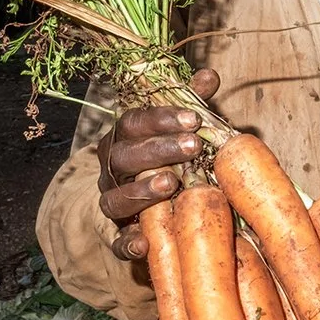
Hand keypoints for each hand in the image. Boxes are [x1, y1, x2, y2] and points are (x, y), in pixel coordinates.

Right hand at [100, 70, 219, 260]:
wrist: (137, 206)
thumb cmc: (166, 158)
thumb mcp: (179, 130)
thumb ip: (191, 103)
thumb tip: (208, 76)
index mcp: (123, 139)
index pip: (133, 122)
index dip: (161, 118)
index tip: (194, 117)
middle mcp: (111, 170)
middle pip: (124, 156)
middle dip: (158, 150)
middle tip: (193, 147)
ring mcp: (112, 203)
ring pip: (115, 198)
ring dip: (141, 191)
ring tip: (170, 184)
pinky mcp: (117, 237)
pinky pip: (116, 242)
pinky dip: (127, 243)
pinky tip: (144, 243)